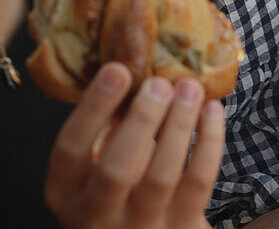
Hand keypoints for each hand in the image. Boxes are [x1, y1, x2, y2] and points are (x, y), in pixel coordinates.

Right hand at [45, 63, 223, 228]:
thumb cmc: (119, 190)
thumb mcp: (96, 163)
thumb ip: (108, 126)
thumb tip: (134, 64)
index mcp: (66, 191)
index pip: (70, 149)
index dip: (94, 107)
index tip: (118, 69)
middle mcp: (95, 216)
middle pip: (115, 170)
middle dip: (141, 120)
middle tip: (160, 83)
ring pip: (160, 178)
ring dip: (178, 126)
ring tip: (190, 88)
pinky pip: (198, 184)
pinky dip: (209, 143)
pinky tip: (212, 110)